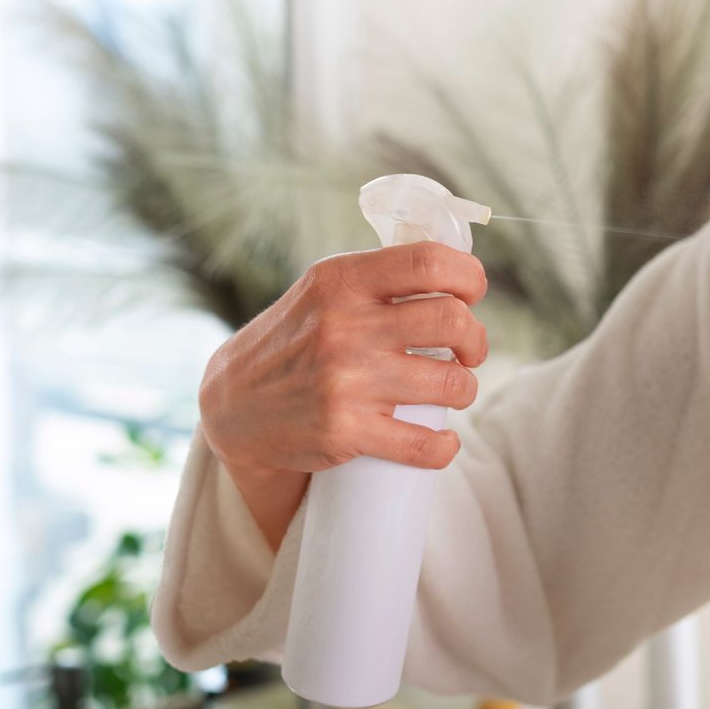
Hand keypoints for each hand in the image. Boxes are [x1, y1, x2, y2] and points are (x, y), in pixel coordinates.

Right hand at [199, 242, 489, 488]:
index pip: (430, 262)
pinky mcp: (346, 431)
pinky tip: (442, 441)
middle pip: (452, 321)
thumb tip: (454, 271)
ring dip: (465, 389)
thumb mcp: (321, 291)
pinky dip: (444, 446)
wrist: (233, 405)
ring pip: (452, 383)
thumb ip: (376, 278)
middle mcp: (344, 326)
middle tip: (469, 351)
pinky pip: (425, 443)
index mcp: (341, 281)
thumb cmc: (294, 341)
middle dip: (476, 340)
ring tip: (454, 390)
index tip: (472, 295)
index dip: (469, 277)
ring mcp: (346, 381)